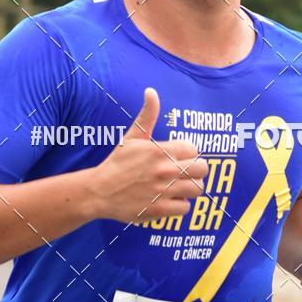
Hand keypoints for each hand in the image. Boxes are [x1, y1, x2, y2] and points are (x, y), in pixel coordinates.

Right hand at [90, 87, 208, 223]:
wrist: (99, 192)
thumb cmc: (117, 163)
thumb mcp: (132, 137)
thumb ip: (147, 116)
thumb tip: (151, 91)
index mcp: (160, 151)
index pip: (193, 150)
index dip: (188, 154)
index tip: (178, 158)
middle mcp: (165, 170)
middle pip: (203, 169)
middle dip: (196, 171)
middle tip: (185, 173)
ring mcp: (163, 191)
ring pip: (197, 189)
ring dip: (189, 189)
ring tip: (178, 187)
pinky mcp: (160, 210)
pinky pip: (185, 208)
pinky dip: (179, 206)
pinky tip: (168, 200)